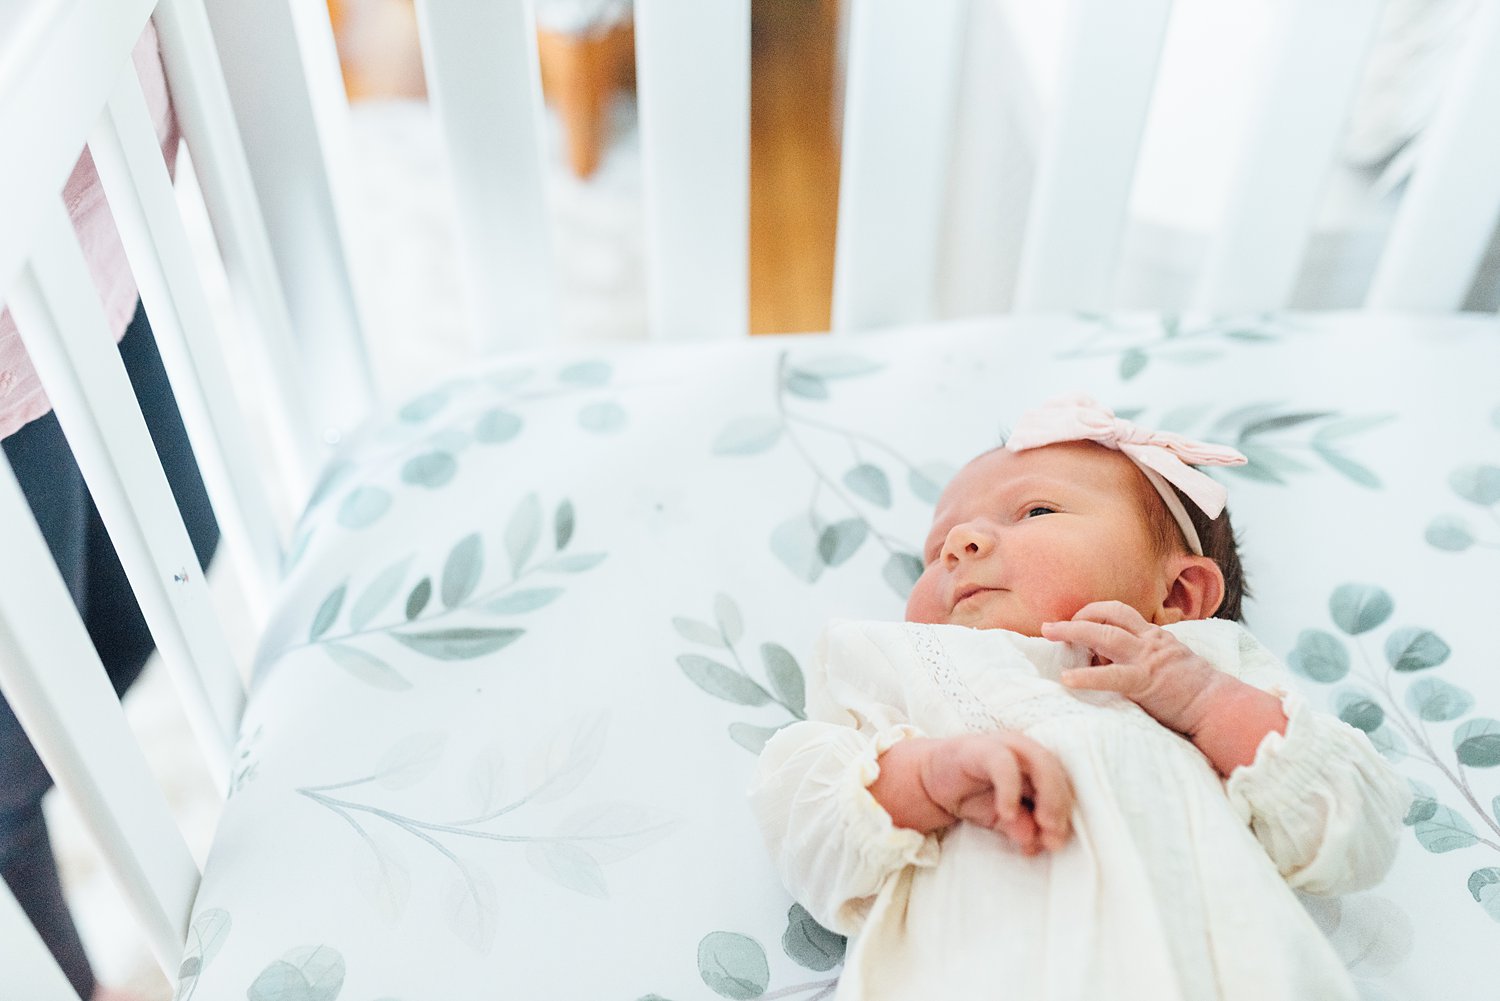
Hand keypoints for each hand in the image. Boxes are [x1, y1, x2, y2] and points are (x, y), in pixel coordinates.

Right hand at [872, 733, 1073, 853]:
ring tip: (1041, 825)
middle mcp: (1027, 750)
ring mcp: (1006, 745)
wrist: (931, 781)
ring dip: (1046, 796)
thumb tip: (1037, 844)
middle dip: (1059, 806)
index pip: (1062, 785)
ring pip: (1040, 762)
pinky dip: (1010, 789)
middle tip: (1053, 836)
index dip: (1064, 814)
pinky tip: (1008, 813)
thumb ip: (1022, 828)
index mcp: (1038, 766)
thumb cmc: (974, 796)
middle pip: (1056, 772)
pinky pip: (1003, 764)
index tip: (1056, 842)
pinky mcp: (982, 748)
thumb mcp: (1002, 819)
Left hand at [1041, 600, 1228, 736]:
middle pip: (1109, 615)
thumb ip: (1140, 657)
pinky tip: (1067, 680)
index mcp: (1154, 635)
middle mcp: (1149, 640)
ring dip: (1073, 631)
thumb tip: (1107, 662)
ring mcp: (1147, 658)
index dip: (1095, 613)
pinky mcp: (1145, 681)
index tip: (1077, 623)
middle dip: (1077, 617)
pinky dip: (1087, 677)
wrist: (1218, 705)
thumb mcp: (1167, 662)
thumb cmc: (1192, 690)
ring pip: (1105, 635)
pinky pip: (1111, 676)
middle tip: (1050, 626)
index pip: (1120, 613)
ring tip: (1049, 633)